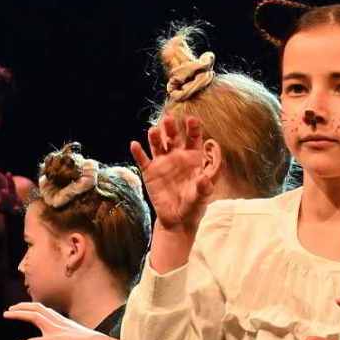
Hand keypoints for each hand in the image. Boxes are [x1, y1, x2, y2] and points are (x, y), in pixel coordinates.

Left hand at [3, 302, 110, 339]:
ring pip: (33, 315)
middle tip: (11, 308)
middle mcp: (59, 323)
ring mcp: (56, 330)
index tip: (27, 309)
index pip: (48, 312)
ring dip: (19, 313)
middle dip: (24, 306)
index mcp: (66, 325)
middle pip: (38, 308)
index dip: (36, 309)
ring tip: (6, 313)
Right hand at [130, 114, 212, 233]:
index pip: (194, 138)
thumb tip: (205, 178)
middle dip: (171, 127)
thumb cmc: (194, 206)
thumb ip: (205, 187)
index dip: (193, 128)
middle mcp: (177, 156)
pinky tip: (135, 145)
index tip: (192, 120)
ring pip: (157, 144)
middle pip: (174, 137)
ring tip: (154, 131)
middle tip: (169, 119)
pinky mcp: (150, 172)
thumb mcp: (202, 197)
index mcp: (194, 158)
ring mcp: (162, 162)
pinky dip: (138, 152)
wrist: (177, 220)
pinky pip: (142, 159)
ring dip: (155, 137)